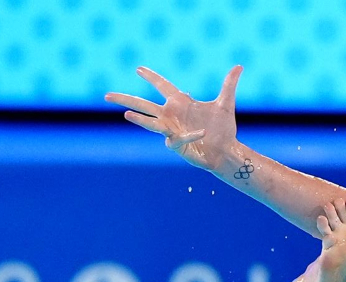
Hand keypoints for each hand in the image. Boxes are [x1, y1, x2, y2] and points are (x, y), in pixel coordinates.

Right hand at [105, 65, 242, 170]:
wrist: (228, 151)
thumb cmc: (223, 129)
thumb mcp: (225, 104)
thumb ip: (228, 85)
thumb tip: (239, 66)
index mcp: (180, 103)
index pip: (162, 86)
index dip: (152, 77)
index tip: (138, 68)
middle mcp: (171, 116)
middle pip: (144, 105)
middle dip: (125, 99)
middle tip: (105, 95)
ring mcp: (172, 131)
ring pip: (151, 124)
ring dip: (140, 120)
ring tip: (126, 114)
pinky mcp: (178, 146)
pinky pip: (180, 138)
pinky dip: (189, 135)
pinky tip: (199, 132)